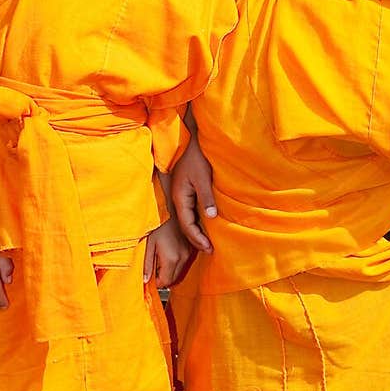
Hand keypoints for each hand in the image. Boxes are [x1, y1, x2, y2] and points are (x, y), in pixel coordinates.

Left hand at [143, 215, 191, 286]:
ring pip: (179, 270)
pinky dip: (175, 261)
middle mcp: (184, 256)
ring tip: (158, 256)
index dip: (155, 282)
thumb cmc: (155, 220)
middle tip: (152, 266)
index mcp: (172, 258)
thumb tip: (145, 280)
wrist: (167, 202)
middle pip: (174, 278)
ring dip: (169, 268)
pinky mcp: (191, 245)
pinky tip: (167, 250)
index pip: (165, 282)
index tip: (148, 276)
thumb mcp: (146, 243)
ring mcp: (189, 250)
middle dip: (162, 276)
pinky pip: (183, 260)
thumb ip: (146, 264)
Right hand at [170, 134, 216, 252]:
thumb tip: (211, 217)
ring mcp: (180, 196)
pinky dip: (197, 222)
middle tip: (210, 250)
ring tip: (208, 242)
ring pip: (187, 220)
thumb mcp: (202, 178)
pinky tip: (205, 224)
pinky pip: (190, 212)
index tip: (209, 248)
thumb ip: (206, 198)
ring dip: (197, 232)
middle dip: (197, 239)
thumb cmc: (195, 157)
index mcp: (179, 198)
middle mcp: (178, 199)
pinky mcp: (185, 191)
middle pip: (186, 225)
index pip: (188, 225)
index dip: (198, 239)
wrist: (188, 140)